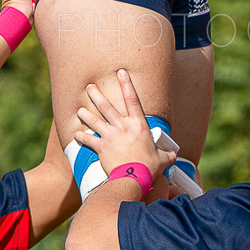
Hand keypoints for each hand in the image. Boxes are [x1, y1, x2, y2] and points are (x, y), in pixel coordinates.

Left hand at [74, 69, 175, 184]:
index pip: (132, 99)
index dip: (126, 84)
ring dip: (85, 114)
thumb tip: (173, 155)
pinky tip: (76, 135)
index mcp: (138, 125)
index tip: (120, 72)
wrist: (133, 178)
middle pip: (107, 106)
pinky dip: (81, 137)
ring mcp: (110, 136)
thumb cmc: (149, 167)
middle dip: (96, 95)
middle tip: (90, 87)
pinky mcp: (101, 147)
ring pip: (94, 120)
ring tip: (79, 110)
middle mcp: (123, 127)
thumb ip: (166, 154)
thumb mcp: (163, 159)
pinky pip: (88, 139)